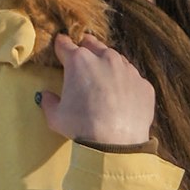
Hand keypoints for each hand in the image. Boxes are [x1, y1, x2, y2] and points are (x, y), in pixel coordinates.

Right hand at [37, 31, 155, 142]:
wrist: (116, 144)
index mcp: (80, 61)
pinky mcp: (144, 84)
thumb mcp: (56, 117)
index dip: (61, 48)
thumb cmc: (82, 127)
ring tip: (104, 84)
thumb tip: (46, 96)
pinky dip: (126, 85)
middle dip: (86, 50)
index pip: (65, 44)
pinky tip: (121, 100)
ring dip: (108, 67)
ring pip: (116, 59)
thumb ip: (49, 102)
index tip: (60, 52)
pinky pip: (132, 79)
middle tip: (82, 64)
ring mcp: (128, 70)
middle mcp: (106, 58)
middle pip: (93, 45)